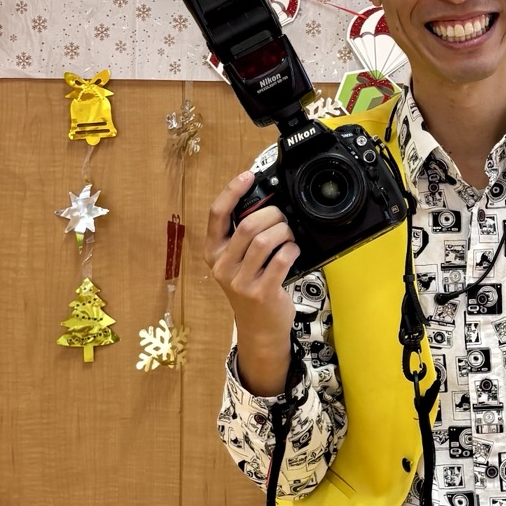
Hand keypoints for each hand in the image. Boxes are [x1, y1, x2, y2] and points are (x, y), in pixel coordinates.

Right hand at [204, 172, 298, 396]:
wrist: (260, 330)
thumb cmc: (251, 288)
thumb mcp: (238, 262)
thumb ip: (243, 236)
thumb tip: (264, 201)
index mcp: (212, 252)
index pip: (216, 215)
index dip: (232, 191)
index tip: (248, 176)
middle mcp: (221, 266)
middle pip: (247, 225)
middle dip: (272, 215)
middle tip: (283, 217)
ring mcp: (240, 281)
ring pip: (265, 240)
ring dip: (284, 231)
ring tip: (289, 235)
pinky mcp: (261, 292)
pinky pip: (281, 259)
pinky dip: (292, 249)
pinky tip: (293, 251)